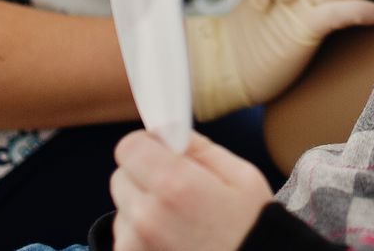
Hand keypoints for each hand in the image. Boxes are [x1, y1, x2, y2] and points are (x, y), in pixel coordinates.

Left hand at [111, 130, 270, 250]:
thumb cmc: (251, 230)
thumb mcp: (242, 178)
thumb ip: (201, 149)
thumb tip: (169, 134)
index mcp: (175, 186)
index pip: (129, 147)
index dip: (147, 145)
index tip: (164, 153)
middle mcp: (146, 217)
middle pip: (121, 177)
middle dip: (144, 176)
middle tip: (177, 191)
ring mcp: (134, 245)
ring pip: (123, 209)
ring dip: (142, 208)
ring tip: (178, 223)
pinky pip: (125, 237)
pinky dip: (141, 235)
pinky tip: (172, 241)